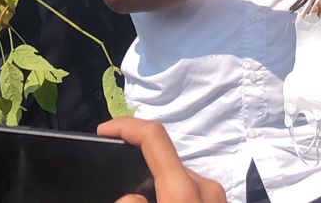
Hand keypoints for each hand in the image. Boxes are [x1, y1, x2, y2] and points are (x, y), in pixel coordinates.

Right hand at [97, 117, 226, 202]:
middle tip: (119, 190)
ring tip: (138, 199)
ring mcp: (216, 196)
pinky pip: (188, 193)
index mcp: (184, 190)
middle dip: (138, 171)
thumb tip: (129, 197)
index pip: (154, 136)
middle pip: (163, 163)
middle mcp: (206, 186)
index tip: (104, 130)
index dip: (125, 125)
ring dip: (155, 188)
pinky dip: (170, 197)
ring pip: (175, 180)